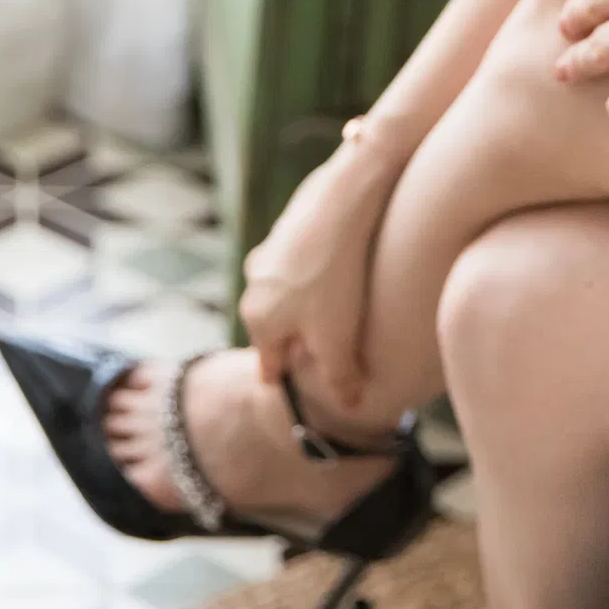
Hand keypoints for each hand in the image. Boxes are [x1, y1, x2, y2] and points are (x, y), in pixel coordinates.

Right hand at [237, 120, 402, 416]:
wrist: (342, 202)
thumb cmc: (336, 278)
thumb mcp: (339, 339)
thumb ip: (341, 378)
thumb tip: (353, 407)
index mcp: (259, 320)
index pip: (270, 366)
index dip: (293, 378)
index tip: (310, 383)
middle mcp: (254, 287)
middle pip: (277, 330)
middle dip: (301, 341)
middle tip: (333, 346)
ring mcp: (268, 253)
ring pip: (288, 295)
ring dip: (310, 305)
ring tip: (345, 306)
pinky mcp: (289, 226)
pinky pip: (302, 263)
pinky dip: (318, 272)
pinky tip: (345, 270)